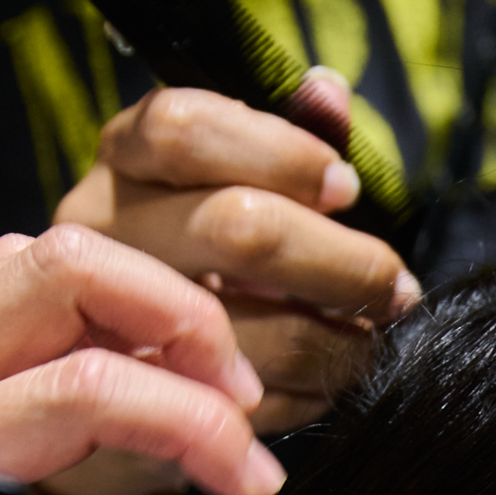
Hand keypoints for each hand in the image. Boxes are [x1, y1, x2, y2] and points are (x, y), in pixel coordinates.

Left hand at [0, 225, 281, 494]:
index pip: (73, 394)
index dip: (188, 421)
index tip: (251, 481)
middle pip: (58, 273)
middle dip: (179, 317)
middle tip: (244, 402)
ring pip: (34, 262)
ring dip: (140, 296)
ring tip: (206, 380)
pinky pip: (7, 290)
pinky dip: (94, 306)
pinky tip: (131, 374)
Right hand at [51, 74, 418, 494]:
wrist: (115, 369)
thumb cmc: (196, 257)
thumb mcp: (234, 183)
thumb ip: (283, 137)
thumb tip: (328, 95)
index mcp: (123, 157)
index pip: (185, 128)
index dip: (282, 154)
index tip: (347, 190)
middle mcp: (98, 226)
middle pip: (236, 228)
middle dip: (343, 264)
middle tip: (397, 288)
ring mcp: (105, 316)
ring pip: (248, 329)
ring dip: (337, 343)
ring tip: (372, 341)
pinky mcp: (134, 399)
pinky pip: (239, 399)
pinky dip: (305, 396)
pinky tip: (327, 382)